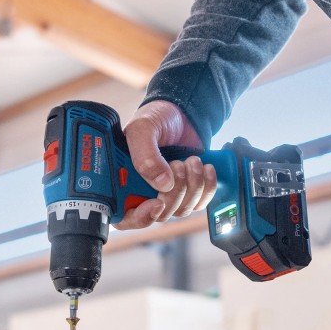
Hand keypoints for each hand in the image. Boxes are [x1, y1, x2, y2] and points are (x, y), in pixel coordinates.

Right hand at [117, 100, 216, 230]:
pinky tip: (205, 168)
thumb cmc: (155, 118)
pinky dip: (206, 187)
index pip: (125, 216)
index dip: (139, 217)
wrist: (181, 112)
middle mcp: (143, 193)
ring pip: (181, 209)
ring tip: (191, 160)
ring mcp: (166, 194)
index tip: (155, 203)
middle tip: (177, 165)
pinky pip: (199, 202)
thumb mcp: (143, 129)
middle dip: (173, 193)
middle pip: (158, 215)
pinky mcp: (187, 191)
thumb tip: (162, 184)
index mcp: (123, 182)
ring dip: (191, 186)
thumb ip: (145, 155)